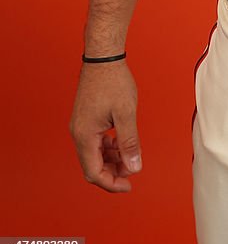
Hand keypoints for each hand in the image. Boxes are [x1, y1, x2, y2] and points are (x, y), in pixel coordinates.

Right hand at [69, 61, 141, 192]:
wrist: (103, 58)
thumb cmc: (113, 81)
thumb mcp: (126, 114)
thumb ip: (129, 142)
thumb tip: (134, 167)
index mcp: (84, 135)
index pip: (94, 172)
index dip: (112, 183)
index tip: (129, 185)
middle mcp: (78, 133)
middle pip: (92, 166)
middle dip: (112, 172)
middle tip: (132, 169)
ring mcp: (80, 125)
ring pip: (94, 154)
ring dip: (111, 159)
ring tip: (130, 155)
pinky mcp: (85, 118)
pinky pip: (94, 141)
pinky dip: (108, 146)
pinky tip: (121, 142)